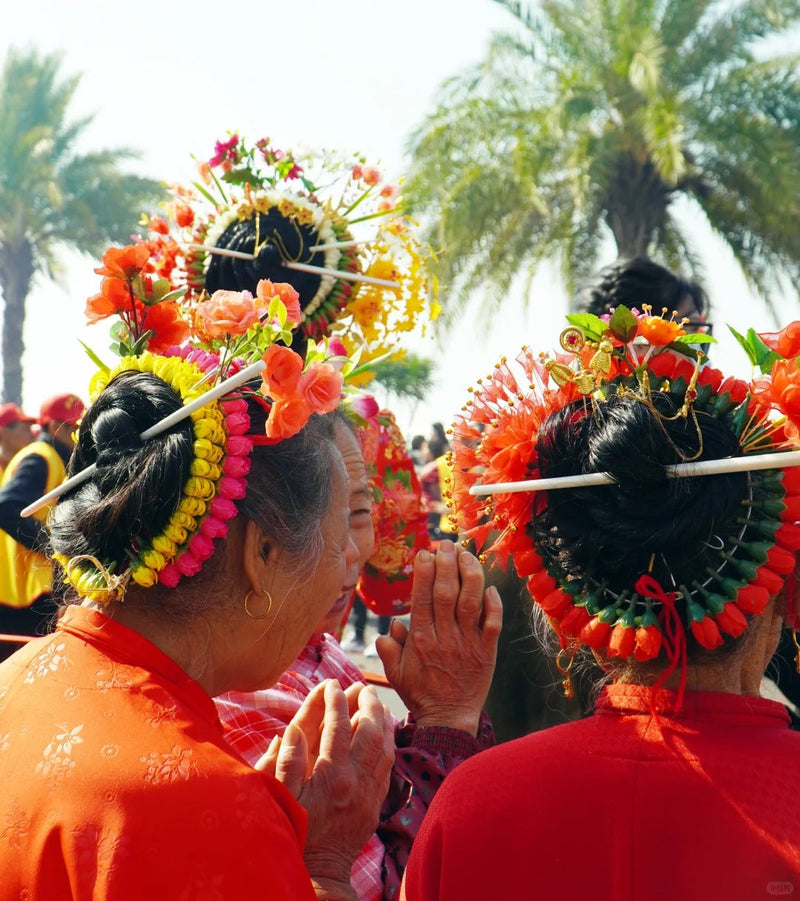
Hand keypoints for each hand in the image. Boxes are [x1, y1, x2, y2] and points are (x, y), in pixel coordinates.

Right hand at [257, 680, 393, 893]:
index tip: (331, 684)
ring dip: (382, 721)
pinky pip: (388, 766)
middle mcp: (355, 780)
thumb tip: (291, 728)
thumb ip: (286, 761)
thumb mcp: (281, 797)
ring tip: (377, 703)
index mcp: (331, 775)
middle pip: (369, 730)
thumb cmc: (295, 833)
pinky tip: (385, 734)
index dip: (334, 701)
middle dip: (367, 703)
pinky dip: (388, 744)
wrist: (320, 872)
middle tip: (362, 686)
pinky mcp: (377, 804)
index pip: (337, 726)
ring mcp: (370, 792)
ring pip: (385, 746)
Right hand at [377, 540, 502, 735]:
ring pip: (471, 602)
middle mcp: (444, 638)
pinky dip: (493, 603)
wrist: (449, 720)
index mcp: (419, 639)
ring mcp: (467, 644)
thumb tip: (394, 623)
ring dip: (470, 574)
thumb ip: (390, 645)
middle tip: (445, 544)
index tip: (424, 552)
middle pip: (446, 593)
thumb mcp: (395, 672)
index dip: (424, 572)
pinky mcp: (487, 652)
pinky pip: (493, 623)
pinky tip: (490, 586)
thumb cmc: (420, 693)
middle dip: (446, 564)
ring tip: (466, 554)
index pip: (422, 597)